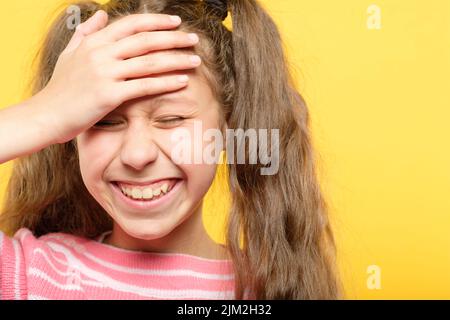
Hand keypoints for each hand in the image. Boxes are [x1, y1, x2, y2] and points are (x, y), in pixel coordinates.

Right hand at [35, 11, 200, 143]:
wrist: (46, 115)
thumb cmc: (60, 87)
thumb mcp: (70, 53)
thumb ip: (87, 32)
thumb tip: (100, 13)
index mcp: (94, 42)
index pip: (132, 24)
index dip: (156, 22)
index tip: (176, 22)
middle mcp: (101, 53)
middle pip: (146, 40)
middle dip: (173, 38)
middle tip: (194, 39)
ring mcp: (105, 73)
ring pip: (149, 62)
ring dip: (176, 60)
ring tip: (195, 60)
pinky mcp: (109, 95)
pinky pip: (145, 86)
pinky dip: (166, 82)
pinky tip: (182, 81)